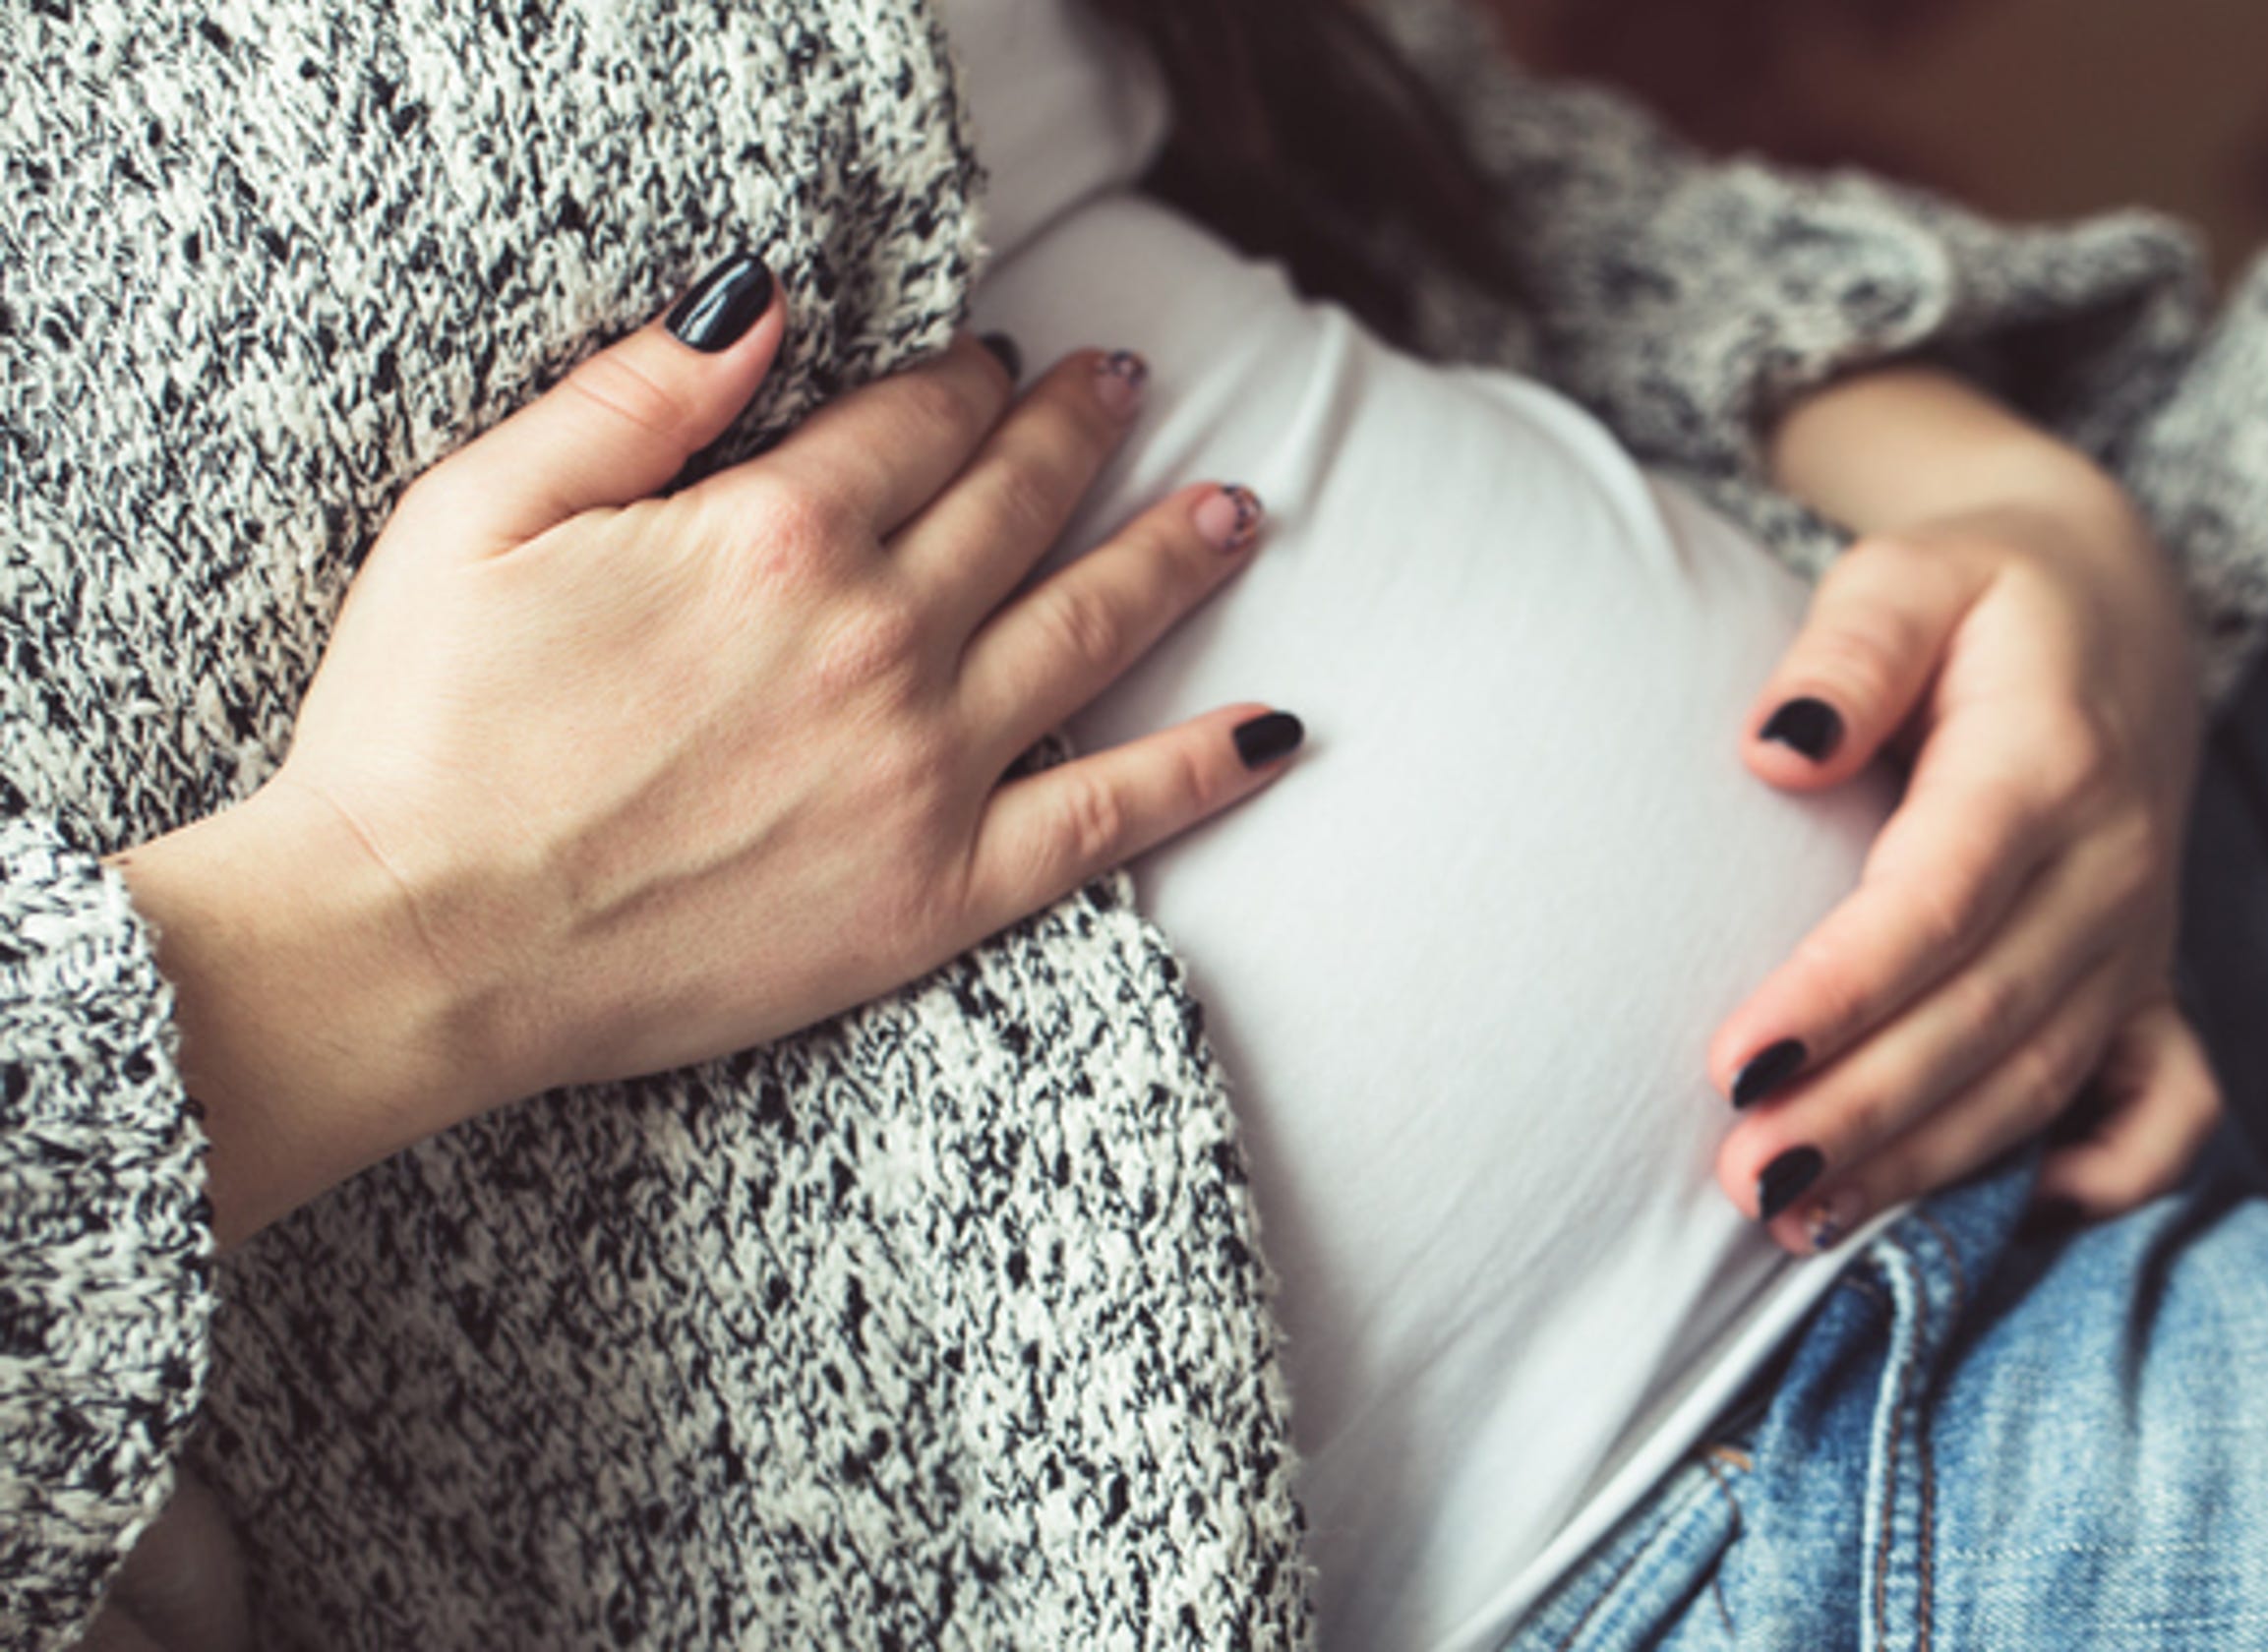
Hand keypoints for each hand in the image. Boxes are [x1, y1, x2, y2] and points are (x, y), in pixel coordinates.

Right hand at [113, 255, 1293, 1241]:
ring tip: (1235, 510)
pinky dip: (1204, 769)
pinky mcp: (942, 889)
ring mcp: (926, 765)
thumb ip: (637, 398)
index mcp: (775, 535)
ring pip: (1088, 628)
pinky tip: (1278, 729)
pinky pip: (1109, 817)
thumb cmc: (423, 728)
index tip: (989, 363)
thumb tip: (760, 302)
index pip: (915, 423)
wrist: (420, 943)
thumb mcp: (482, 512)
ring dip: (1172, 557)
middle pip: (1017, 503)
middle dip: (1076, 431)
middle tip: (1123, 387)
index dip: (961, 382)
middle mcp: (879, 636)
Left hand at [1707, 480, 2221, 1249]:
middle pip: (1986, 1015)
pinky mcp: (2153, 983)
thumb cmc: (1978, 596)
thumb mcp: (1910, 572)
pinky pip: (2165, 1107)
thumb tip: (1774, 749)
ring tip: (1796, 1218)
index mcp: (2048, 760)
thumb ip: (1850, 650)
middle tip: (1743, 1178)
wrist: (2116, 608)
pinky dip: (2108, 1179)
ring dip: (1927, 1162)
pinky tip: (2012, 1221)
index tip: (1733, 1066)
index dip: (1840, 994)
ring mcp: (2141, 937)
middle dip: (1865, 1112)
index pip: (1940, 901)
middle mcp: (2113, 864)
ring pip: (2045, 1078)